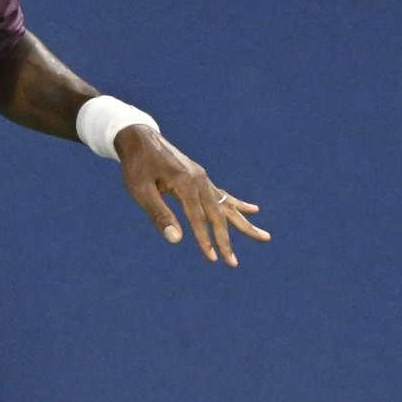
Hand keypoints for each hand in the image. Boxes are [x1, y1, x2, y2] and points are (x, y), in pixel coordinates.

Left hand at [118, 126, 270, 267]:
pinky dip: (238, 205)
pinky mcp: (201, 178)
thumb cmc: (136, 167)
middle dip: (226, 240)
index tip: (212, 258)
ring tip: (265, 237)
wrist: (140, 138)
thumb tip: (176, 239)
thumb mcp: (141, 191)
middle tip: (233, 263)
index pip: (198, 217)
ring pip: (226, 206)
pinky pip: (223, 195)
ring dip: (243, 225)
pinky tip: (254, 210)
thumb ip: (159, 214)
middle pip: (217, 215)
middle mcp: (199, 180)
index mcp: (185, 182)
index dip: (204, 239)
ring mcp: (203, 178)